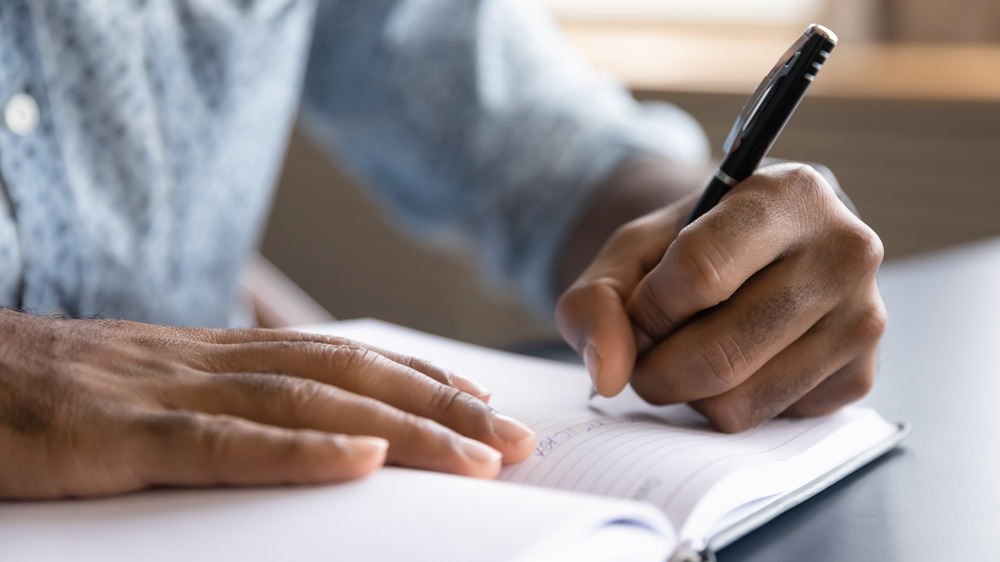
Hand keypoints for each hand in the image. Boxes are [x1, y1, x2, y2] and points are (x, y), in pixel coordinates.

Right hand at [0, 311, 534, 498]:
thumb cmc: (39, 395)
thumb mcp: (142, 397)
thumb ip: (215, 411)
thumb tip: (296, 436)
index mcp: (212, 355)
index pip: (341, 358)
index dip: (419, 380)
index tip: (483, 405)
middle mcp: (204, 361)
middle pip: (348, 375)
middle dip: (441, 407)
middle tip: (516, 440)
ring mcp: (162, 392)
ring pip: (307, 402)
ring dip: (402, 427)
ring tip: (478, 455)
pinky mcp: (114, 435)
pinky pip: (222, 441)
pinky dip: (300, 450)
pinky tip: (362, 458)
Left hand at [557, 163, 885, 431]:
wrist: (759, 252)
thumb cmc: (692, 246)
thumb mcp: (631, 251)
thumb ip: (596, 300)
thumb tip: (610, 376)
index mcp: (790, 194)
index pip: (699, 275)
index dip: (648, 310)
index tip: (640, 311)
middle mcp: (845, 251)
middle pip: (717, 354)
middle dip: (656, 369)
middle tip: (647, 352)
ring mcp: (863, 319)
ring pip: (738, 401)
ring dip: (689, 393)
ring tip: (690, 350)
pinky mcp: (862, 376)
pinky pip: (766, 421)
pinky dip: (729, 404)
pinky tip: (737, 362)